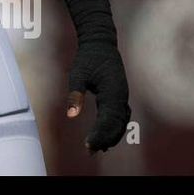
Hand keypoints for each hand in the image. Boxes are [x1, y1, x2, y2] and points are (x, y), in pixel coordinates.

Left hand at [66, 38, 130, 152]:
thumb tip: (71, 115)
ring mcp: (122, 96)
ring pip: (121, 122)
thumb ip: (75, 95)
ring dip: (111, 135)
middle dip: (105, 139)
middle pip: (117, 124)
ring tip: (98, 148)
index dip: (99, 134)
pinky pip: (120, 116)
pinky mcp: (120, 95)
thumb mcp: (78, 74)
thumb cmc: (88, 58)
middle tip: (90, 151)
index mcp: (112, 92)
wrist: (101, 43)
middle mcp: (121, 96)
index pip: (108, 120)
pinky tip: (105, 135)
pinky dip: (114, 127)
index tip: (88, 146)